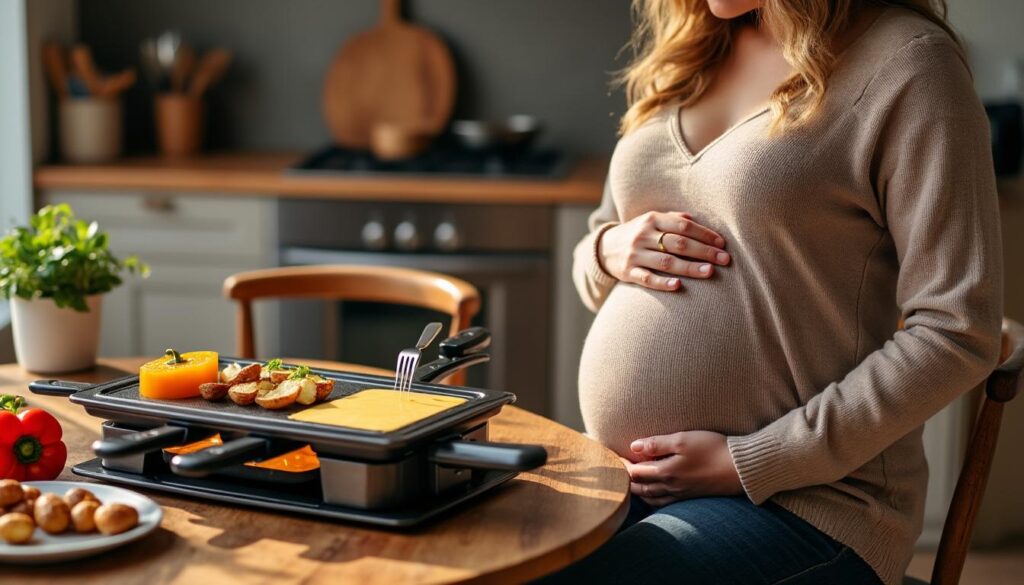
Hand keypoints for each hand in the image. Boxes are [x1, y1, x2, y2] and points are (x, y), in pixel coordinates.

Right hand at [598, 211, 729, 291]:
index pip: (683, 226)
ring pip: (666, 262)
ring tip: (710, 272)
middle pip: (678, 244)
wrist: (603, 248)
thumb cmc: (635, 233)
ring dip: (689, 267)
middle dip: (704, 252)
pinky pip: (647, 278)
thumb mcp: (650, 220)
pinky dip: (663, 282)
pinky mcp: (628, 272)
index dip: (704, 234)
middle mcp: (642, 235)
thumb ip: (672, 219)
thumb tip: (695, 220)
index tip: (722, 244)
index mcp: (651, 219)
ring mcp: (634, 255)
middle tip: (725, 260)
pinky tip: (678, 285)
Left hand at [623, 430, 742, 506]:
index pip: (634, 473)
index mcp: (666, 472)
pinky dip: (651, 498)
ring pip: (650, 497)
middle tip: (617, 469)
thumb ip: (657, 443)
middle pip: (639, 488)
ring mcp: (680, 494)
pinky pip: (663, 502)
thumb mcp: (683, 439)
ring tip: (630, 481)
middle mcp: (671, 487)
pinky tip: (652, 492)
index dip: (621, 466)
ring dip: (637, 490)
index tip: (613, 457)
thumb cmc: (713, 449)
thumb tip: (633, 447)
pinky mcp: (690, 496)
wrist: (740, 468)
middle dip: (626, 479)